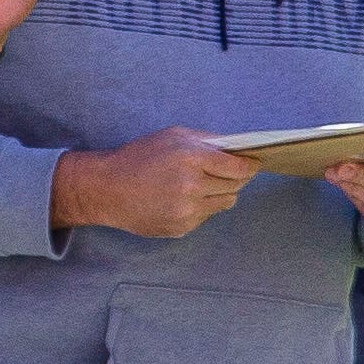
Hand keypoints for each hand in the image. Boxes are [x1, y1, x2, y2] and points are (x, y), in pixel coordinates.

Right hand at [51, 128, 260, 237]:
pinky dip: (202, 206)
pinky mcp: (182, 227)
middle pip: (236, 186)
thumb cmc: (139, 157)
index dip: (251, 165)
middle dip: (237, 178)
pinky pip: (206, 216)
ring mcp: (187, 210)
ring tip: (204, 184)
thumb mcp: (173, 136)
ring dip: (221, 193)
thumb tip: (236, 149)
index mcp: (192, 158)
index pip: (238, 167)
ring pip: (225, 203)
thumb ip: (206, 141)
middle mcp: (192, 186)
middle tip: (231, 172)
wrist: (108, 189)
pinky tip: (183, 198)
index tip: (255, 163)